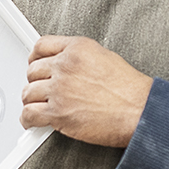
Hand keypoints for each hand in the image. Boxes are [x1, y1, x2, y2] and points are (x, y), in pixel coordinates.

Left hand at [21, 36, 153, 147]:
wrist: (140, 111)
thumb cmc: (130, 90)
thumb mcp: (106, 58)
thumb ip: (80, 59)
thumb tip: (66, 67)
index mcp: (78, 48)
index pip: (42, 46)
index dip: (35, 58)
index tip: (35, 65)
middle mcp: (66, 65)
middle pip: (33, 71)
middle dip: (36, 82)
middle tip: (41, 91)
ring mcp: (60, 89)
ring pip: (28, 93)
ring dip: (32, 102)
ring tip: (37, 108)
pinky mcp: (58, 113)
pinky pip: (29, 114)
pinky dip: (28, 120)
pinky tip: (33, 122)